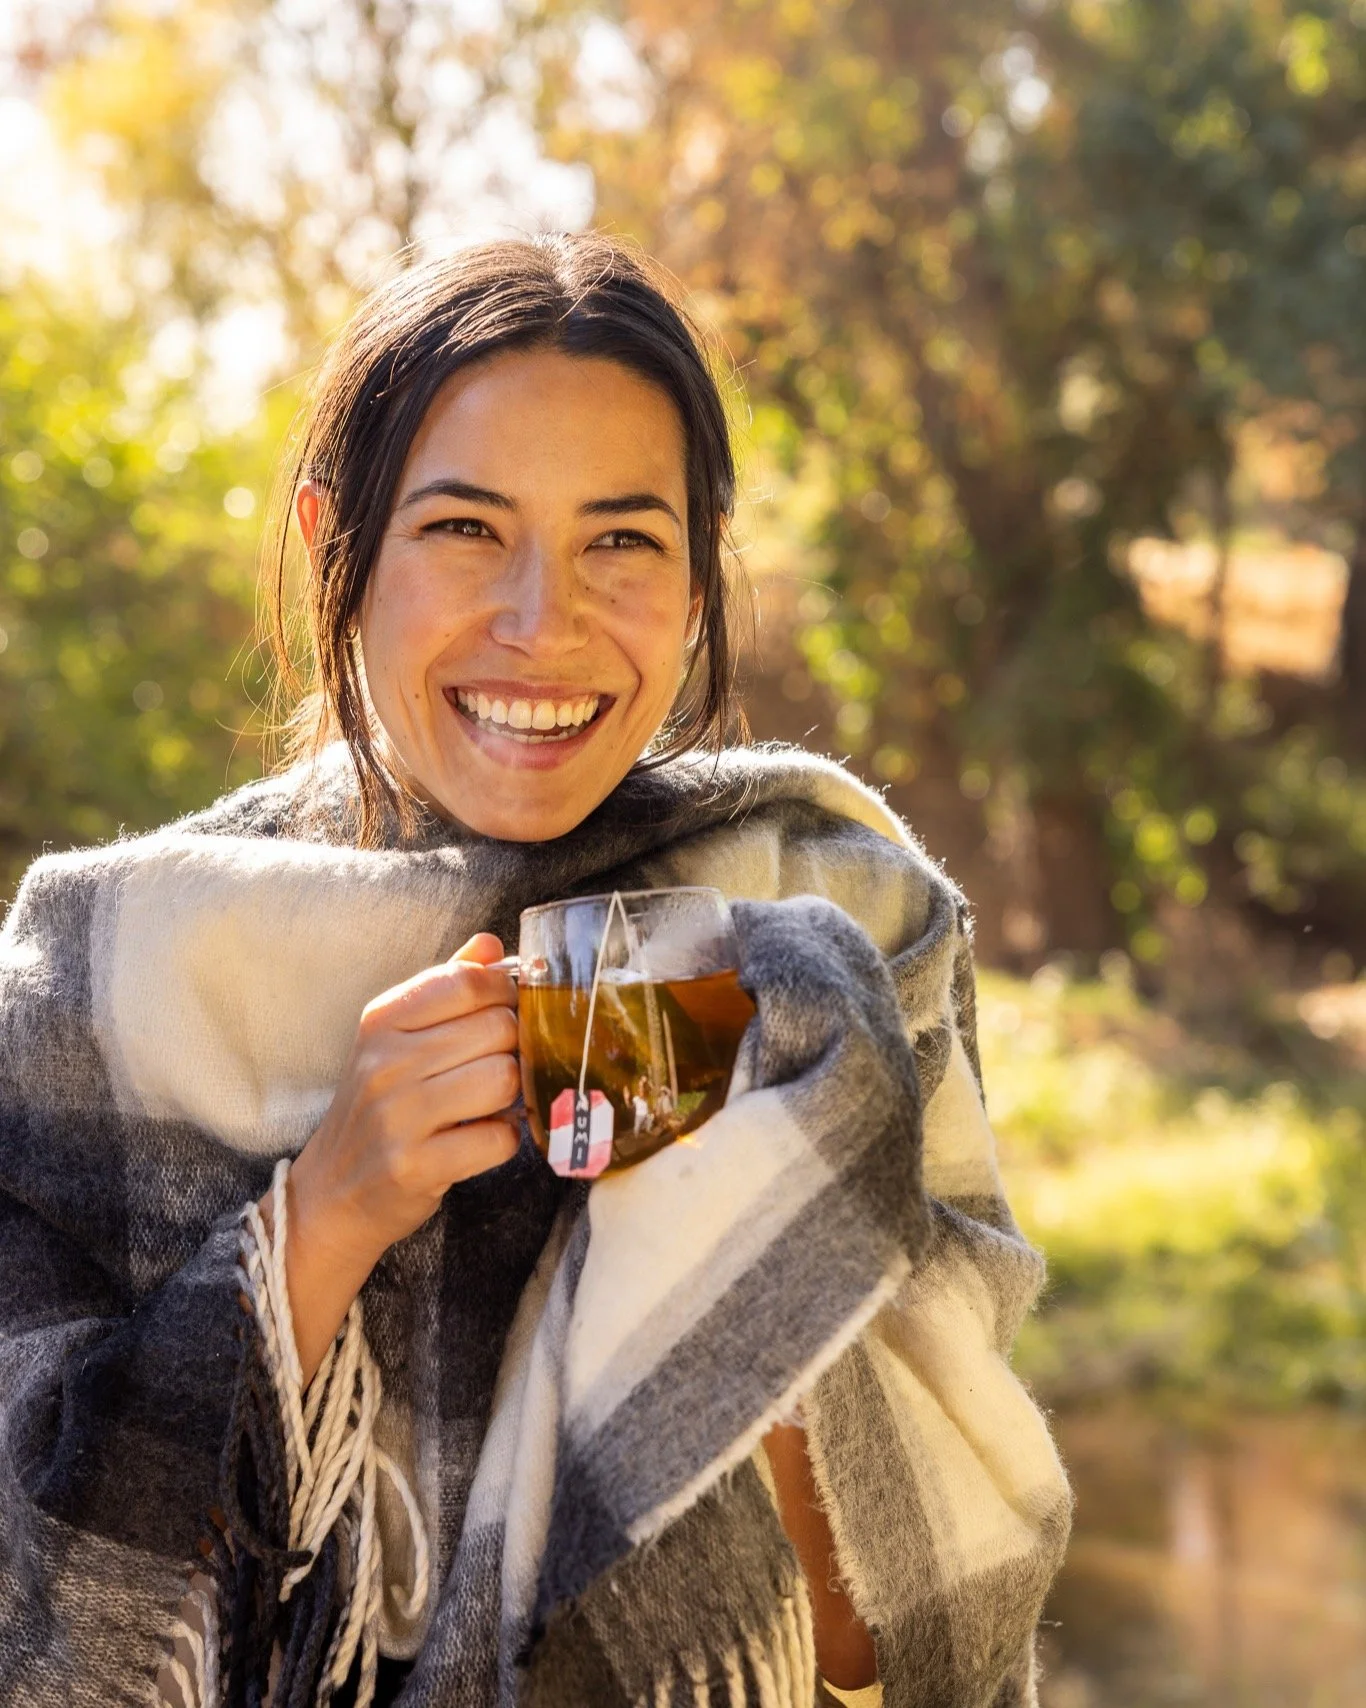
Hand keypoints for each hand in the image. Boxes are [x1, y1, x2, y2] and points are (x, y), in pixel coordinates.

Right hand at [262, 932, 520, 1381]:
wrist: (331, 1194)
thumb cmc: (377, 1108)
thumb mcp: (395, 1039)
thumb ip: (445, 987)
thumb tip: (490, 945)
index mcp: (382, 1020)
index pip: (468, 981)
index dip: (507, 993)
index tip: (511, 1011)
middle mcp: (384, 1063)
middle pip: (498, 1029)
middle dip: (516, 1047)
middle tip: (505, 1064)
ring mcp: (398, 1116)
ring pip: (503, 1079)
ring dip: (513, 1094)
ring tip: (494, 1103)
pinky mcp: (415, 1166)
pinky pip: (499, 1138)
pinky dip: (505, 1139)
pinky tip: (484, 1138)